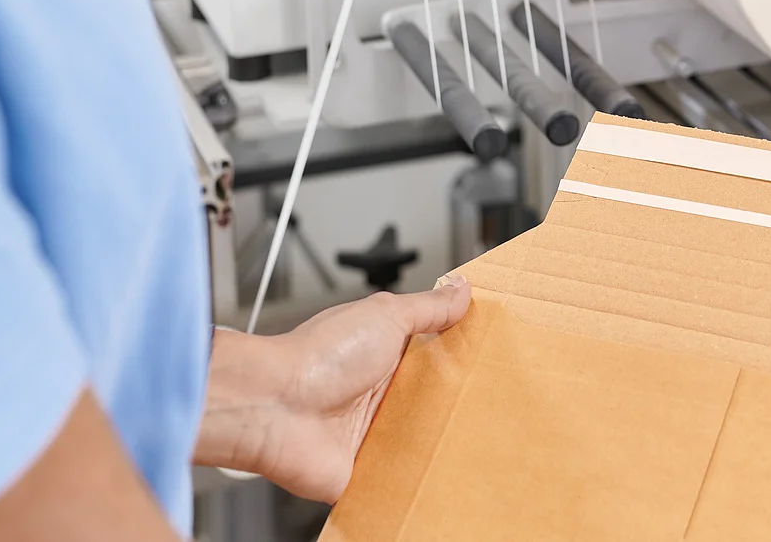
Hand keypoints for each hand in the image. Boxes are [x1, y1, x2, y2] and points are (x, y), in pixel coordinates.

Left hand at [195, 276, 470, 501]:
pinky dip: (421, 480)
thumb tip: (460, 289)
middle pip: (435, 400)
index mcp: (385, 354)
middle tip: (497, 402)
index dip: (463, 357)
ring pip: (424, 439)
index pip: (436, 356)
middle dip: (462, 402)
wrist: (272, 408)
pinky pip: (402, 478)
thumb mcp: (384, 315)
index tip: (498, 356)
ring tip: (483, 442)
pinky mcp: (366, 471)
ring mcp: (372, 433)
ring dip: (445, 441)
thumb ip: (427, 307)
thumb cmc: (315, 358)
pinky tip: (447, 478)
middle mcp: (380, 394)